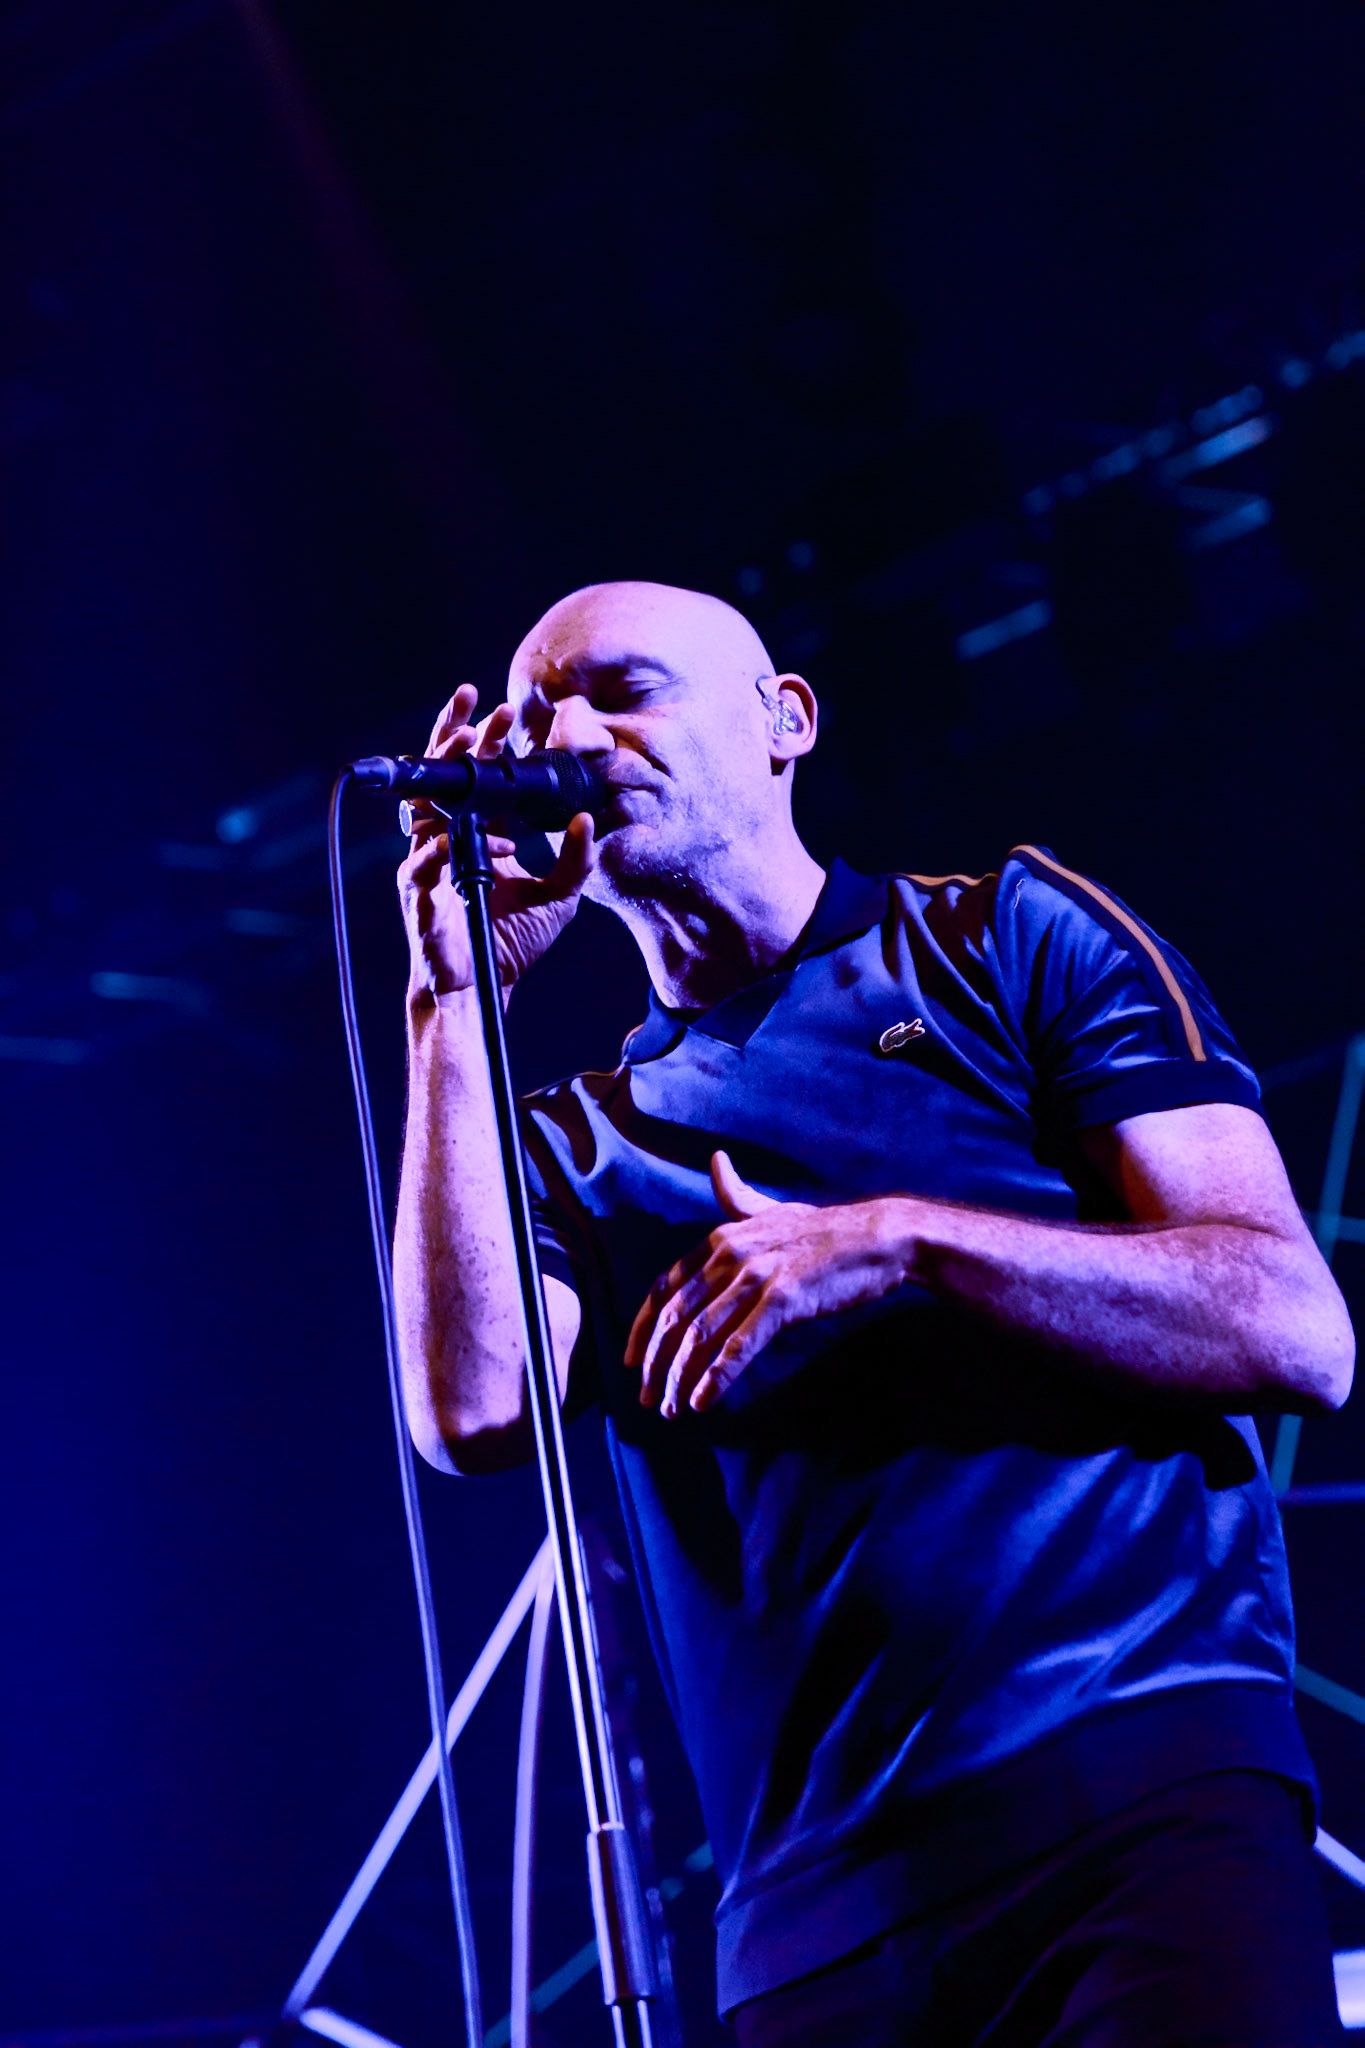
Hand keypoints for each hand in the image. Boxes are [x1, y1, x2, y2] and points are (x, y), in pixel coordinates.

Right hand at [398, 683, 597, 997]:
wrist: (482, 987)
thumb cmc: (512, 940)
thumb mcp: (558, 896)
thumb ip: (575, 860)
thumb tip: (585, 820)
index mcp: (480, 833)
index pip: (480, 777)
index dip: (487, 742)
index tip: (504, 710)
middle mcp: (449, 837)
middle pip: (445, 776)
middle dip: (459, 737)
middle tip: (480, 709)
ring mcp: (428, 860)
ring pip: (425, 803)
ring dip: (443, 771)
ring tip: (463, 739)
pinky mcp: (417, 889)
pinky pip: (425, 859)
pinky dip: (447, 846)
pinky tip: (474, 840)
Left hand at [625, 1152, 913, 1416]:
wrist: (879, 1237)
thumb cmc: (824, 1230)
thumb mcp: (772, 1209)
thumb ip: (737, 1196)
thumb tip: (716, 1160)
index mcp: (720, 1238)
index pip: (665, 1288)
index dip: (643, 1328)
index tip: (633, 1361)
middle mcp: (730, 1254)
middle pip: (677, 1317)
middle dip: (657, 1363)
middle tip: (650, 1398)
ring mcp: (757, 1276)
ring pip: (703, 1335)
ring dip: (682, 1378)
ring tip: (675, 1408)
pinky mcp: (784, 1299)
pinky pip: (740, 1345)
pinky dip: (717, 1376)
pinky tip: (704, 1401)